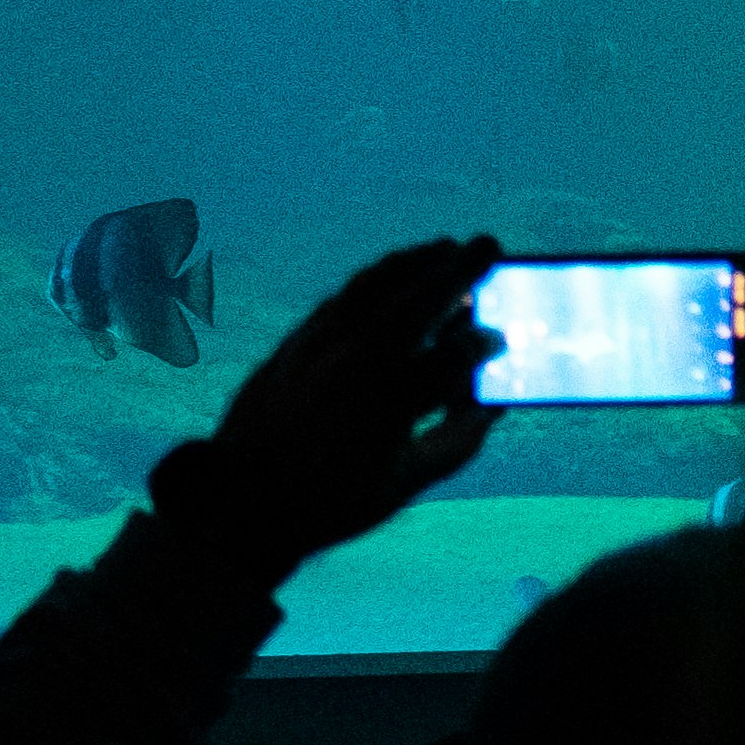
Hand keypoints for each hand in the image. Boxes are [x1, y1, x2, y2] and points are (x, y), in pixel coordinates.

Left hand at [191, 236, 500, 582]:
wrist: (245, 499)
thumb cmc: (332, 500)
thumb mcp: (406, 482)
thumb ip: (457, 440)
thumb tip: (491, 403)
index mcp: (389, 403)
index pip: (450, 359)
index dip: (480, 346)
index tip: (499, 339)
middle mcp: (354, 363)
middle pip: (415, 302)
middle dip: (457, 270)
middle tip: (490, 244)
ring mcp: (319, 346)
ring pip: (372, 286)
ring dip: (413, 263)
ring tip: (446, 249)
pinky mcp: (294, 341)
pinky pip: (342, 297)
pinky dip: (375, 280)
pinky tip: (393, 276)